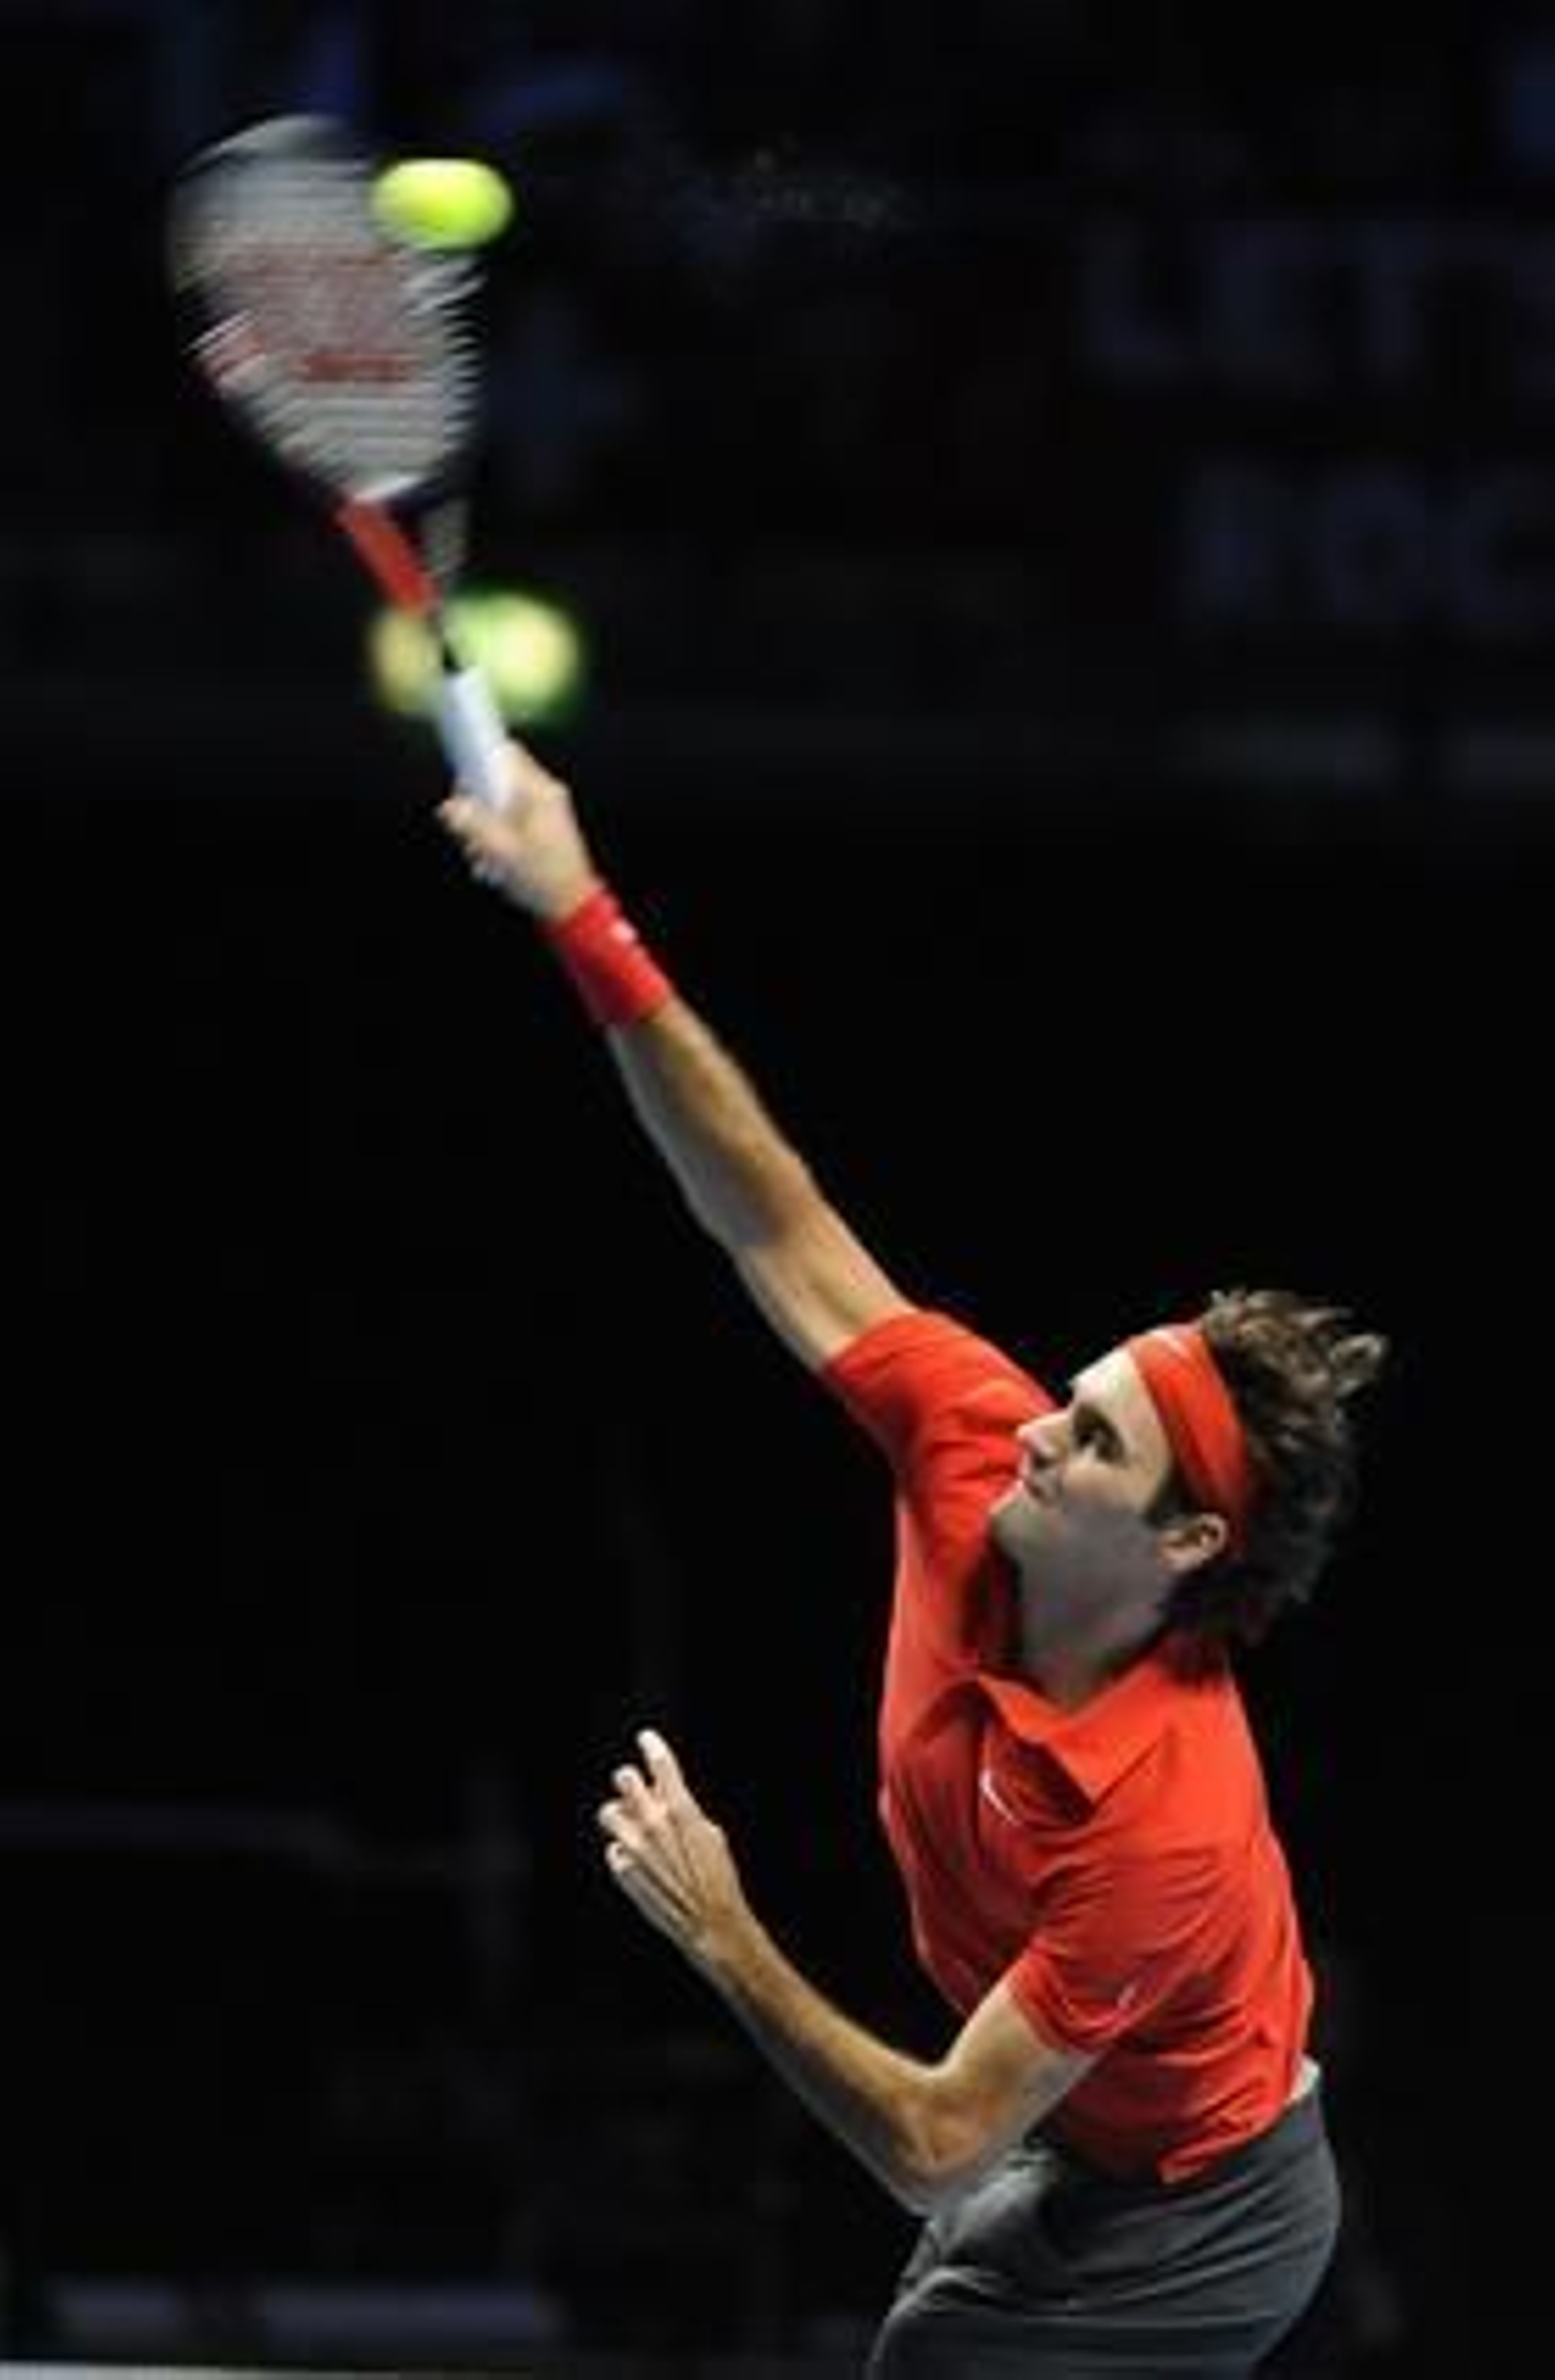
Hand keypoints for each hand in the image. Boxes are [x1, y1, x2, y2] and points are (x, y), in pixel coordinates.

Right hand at [438, 742, 600, 921]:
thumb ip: (472, 824)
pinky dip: (497, 837)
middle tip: (470, 834)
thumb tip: (450, 807)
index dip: (478, 758)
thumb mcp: (501, 851)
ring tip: (485, 857)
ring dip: (484, 827)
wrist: (572, 906)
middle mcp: (546, 796)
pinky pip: (511, 821)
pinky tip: (494, 863)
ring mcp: (546, 812)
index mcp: (540, 792)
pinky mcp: (543, 829)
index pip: (506, 754)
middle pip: (498, 782)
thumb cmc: (545, 878)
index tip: (460, 774)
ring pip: (501, 804)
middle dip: (476, 805)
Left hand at [598, 1729, 751, 1971]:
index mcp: (680, 1810)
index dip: (652, 1745)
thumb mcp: (710, 1835)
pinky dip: (624, 1851)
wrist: (711, 1923)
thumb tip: (662, 1796)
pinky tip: (638, 1861)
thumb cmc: (719, 1879)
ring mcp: (634, 1847)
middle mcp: (652, 1824)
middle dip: (630, 1780)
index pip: (660, 1763)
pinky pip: (614, 1849)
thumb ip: (683, 1811)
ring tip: (632, 1824)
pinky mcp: (622, 1870)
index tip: (646, 1738)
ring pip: (608, 1812)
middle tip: (635, 1787)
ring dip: (620, 1814)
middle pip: (624, 1779)